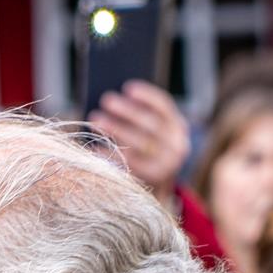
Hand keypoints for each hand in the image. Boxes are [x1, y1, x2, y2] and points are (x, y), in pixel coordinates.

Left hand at [89, 82, 189, 199]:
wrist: (157, 185)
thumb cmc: (147, 149)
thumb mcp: (151, 132)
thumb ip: (139, 117)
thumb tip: (112, 102)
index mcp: (178, 126)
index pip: (164, 106)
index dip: (146, 96)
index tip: (127, 87)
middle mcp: (178, 144)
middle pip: (151, 123)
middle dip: (127, 111)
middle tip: (105, 99)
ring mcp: (168, 164)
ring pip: (139, 143)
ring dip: (115, 129)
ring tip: (95, 120)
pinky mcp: (153, 178)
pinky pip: (130, 163)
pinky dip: (112, 153)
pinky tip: (96, 146)